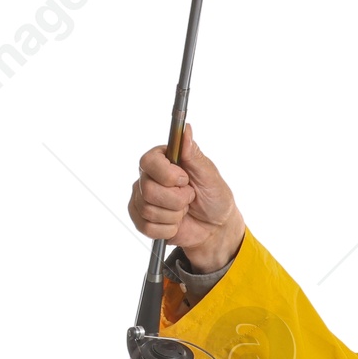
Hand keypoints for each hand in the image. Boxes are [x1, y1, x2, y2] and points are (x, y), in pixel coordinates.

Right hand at [128, 123, 245, 270]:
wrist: (216, 228)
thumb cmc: (214, 198)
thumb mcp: (209, 175)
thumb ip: (194, 154)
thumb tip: (186, 129)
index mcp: (162, 160)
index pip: (148, 162)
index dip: (167, 175)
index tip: (185, 180)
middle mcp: (148, 177)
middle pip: (148, 189)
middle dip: (176, 200)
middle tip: (189, 199)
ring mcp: (142, 198)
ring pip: (148, 210)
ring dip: (174, 216)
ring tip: (184, 211)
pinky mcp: (141, 219)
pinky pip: (147, 227)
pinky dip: (167, 229)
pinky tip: (176, 224)